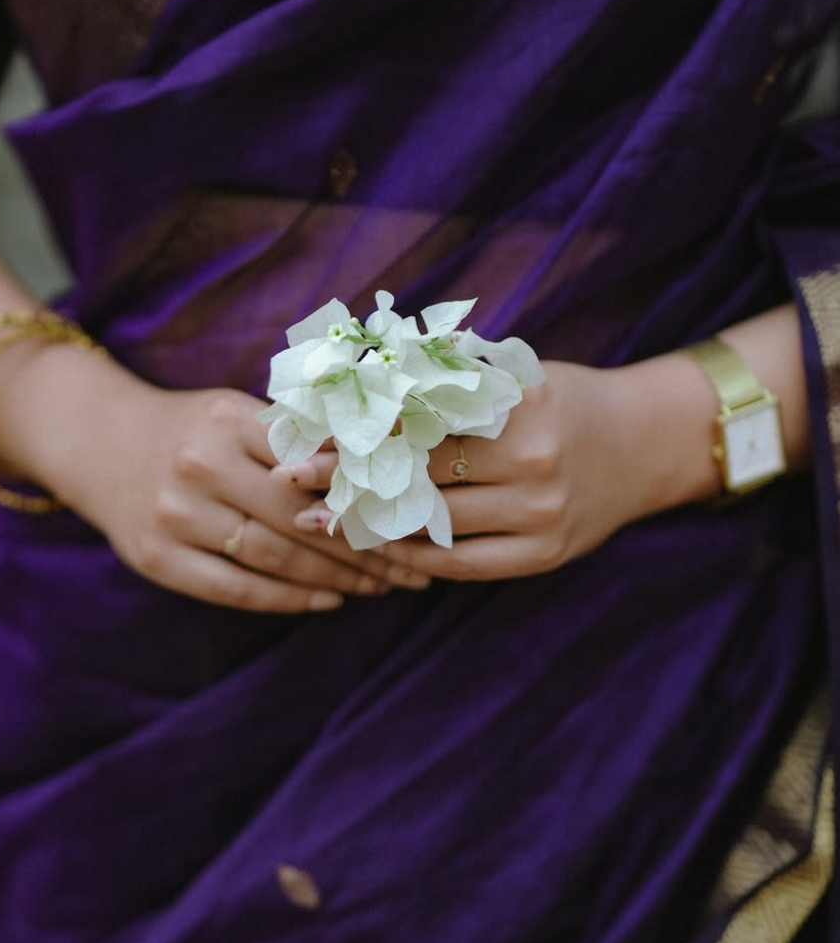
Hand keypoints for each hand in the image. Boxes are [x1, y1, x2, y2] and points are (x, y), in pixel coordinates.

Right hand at [18, 357, 430, 612]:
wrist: (98, 442)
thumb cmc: (190, 428)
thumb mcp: (236, 411)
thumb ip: (295, 436)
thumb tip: (383, 465)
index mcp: (227, 418)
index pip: (313, 464)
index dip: (369, 495)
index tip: (414, 517)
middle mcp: (199, 465)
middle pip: (300, 518)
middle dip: (366, 548)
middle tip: (413, 567)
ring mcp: (175, 515)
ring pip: (274, 557)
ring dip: (337, 578)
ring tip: (380, 587)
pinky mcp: (157, 559)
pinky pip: (236, 589)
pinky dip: (289, 599)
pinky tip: (327, 600)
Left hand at [285, 357, 719, 581]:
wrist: (648, 443)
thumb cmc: (564, 401)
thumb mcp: (513, 377)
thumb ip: (447, 387)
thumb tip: (355, 393)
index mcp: (519, 405)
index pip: (420, 423)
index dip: (357, 435)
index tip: (306, 441)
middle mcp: (534, 461)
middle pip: (419, 478)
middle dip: (350, 483)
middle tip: (295, 488)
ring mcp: (542, 514)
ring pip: (435, 527)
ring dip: (373, 526)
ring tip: (324, 521)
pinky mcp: (546, 555)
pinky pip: (464, 565)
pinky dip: (418, 558)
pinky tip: (383, 548)